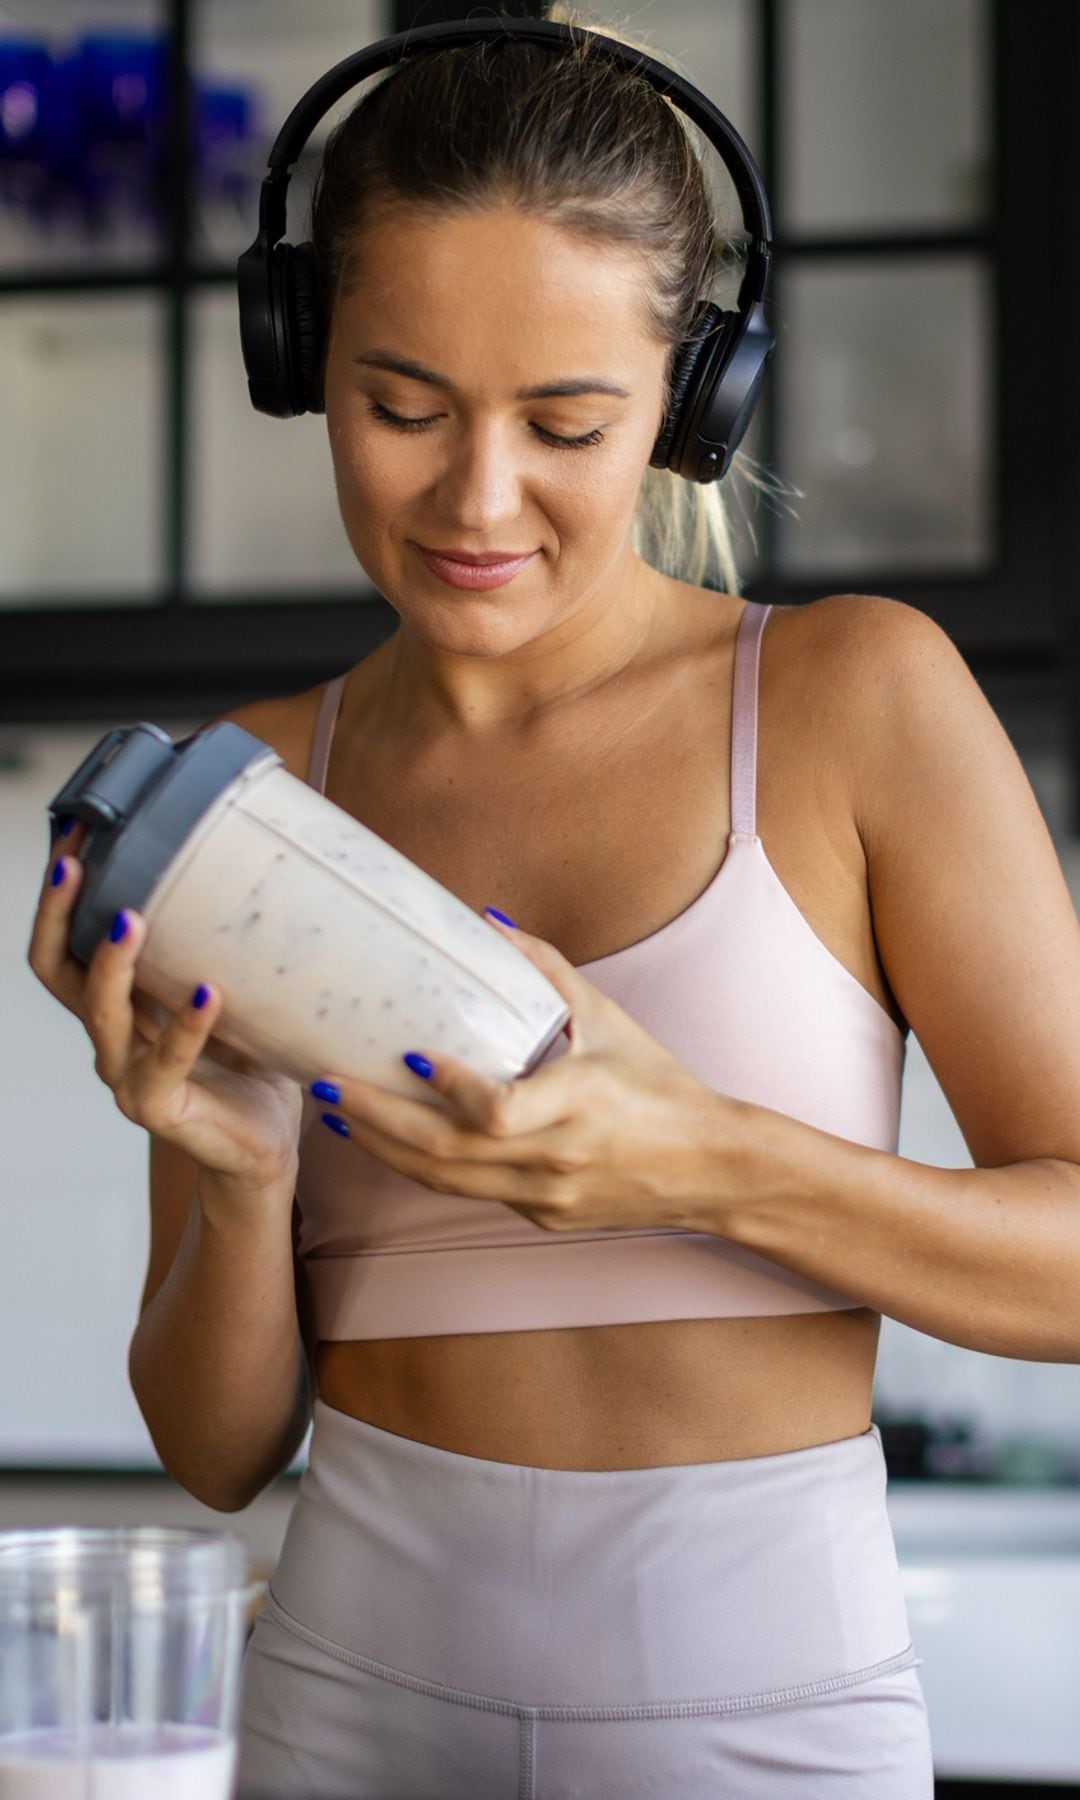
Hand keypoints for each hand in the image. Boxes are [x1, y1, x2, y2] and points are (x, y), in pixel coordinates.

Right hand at [27, 839, 301, 1191]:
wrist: (261, 1147)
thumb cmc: (245, 1066)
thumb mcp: (228, 994)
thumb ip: (220, 948)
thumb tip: (258, 861)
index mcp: (118, 1008)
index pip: (63, 946)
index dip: (57, 897)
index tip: (73, 838)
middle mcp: (111, 1038)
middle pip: (59, 971)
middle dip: (59, 913)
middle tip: (75, 862)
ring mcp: (127, 1075)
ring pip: (101, 1013)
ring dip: (113, 962)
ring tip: (132, 917)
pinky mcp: (158, 1107)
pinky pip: (167, 1061)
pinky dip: (188, 1026)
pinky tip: (208, 994)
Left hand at [311, 913, 739, 1233]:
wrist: (708, 1169)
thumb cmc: (658, 1086)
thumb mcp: (608, 1019)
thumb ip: (546, 968)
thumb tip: (486, 920)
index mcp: (580, 1104)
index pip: (498, 1112)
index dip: (449, 1089)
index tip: (409, 1055)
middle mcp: (556, 1158)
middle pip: (447, 1152)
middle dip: (376, 1119)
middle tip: (326, 1085)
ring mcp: (545, 1196)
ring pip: (445, 1181)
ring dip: (382, 1148)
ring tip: (337, 1113)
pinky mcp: (539, 1216)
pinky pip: (467, 1191)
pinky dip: (422, 1165)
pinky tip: (386, 1139)